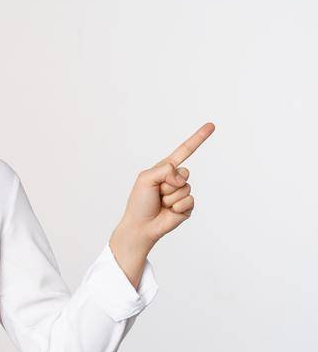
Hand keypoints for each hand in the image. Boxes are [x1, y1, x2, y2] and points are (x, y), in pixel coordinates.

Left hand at [115, 122, 214, 247]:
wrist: (141, 226)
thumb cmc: (139, 202)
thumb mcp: (145, 179)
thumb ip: (164, 170)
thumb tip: (182, 177)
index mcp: (165, 168)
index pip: (185, 150)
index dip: (198, 138)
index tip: (211, 125)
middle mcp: (176, 179)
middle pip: (184, 172)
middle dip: (168, 184)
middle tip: (157, 193)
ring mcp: (183, 192)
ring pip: (185, 188)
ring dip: (170, 197)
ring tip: (161, 203)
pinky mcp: (188, 206)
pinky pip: (189, 201)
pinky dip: (177, 207)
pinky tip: (169, 211)